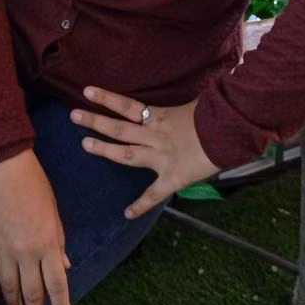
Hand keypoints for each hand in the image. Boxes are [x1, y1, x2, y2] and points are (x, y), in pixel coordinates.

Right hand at [0, 149, 70, 304]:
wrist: (2, 165)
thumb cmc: (33, 183)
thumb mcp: (53, 211)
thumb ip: (59, 242)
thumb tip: (64, 267)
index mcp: (48, 242)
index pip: (57, 285)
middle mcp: (27, 251)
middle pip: (33, 293)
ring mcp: (4, 249)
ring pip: (10, 289)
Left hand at [70, 86, 219, 218]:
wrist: (230, 132)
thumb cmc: (215, 115)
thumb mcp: (194, 105)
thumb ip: (180, 107)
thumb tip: (183, 101)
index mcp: (159, 117)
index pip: (127, 105)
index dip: (106, 98)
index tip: (87, 91)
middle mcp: (154, 136)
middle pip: (119, 127)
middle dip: (96, 122)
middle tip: (74, 115)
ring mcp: (161, 157)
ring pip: (127, 153)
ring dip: (105, 149)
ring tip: (84, 144)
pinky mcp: (172, 177)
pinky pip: (153, 194)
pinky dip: (140, 205)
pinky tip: (127, 214)